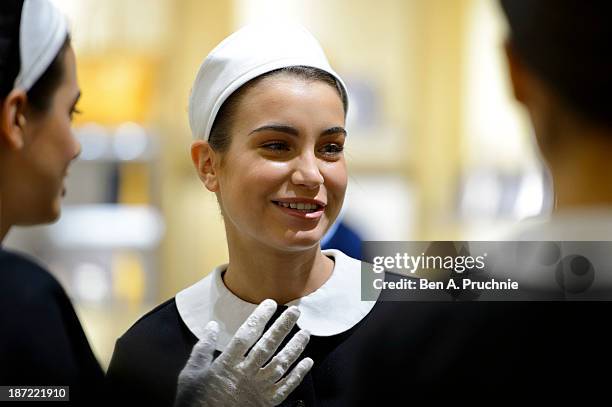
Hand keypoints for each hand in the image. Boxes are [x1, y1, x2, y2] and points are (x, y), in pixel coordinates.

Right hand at [175, 299, 312, 406]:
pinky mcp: (266, 403)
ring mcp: (258, 389)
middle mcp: (245, 374)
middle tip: (295, 311)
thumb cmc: (196, 400)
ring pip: (281, 364)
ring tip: (305, 332)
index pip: (246, 335)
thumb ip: (203, 348)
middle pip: (268, 346)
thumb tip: (211, 325)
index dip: (259, 317)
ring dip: (295, 347)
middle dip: (283, 327)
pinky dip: (298, 374)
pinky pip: (286, 387)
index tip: (270, 303)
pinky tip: (307, 361)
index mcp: (227, 364)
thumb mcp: (192, 373)